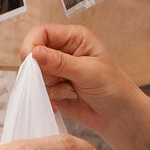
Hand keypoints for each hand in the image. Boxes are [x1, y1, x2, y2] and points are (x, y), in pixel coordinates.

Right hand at [24, 25, 149, 149]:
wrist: (120, 117)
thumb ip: (60, 62)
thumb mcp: (88, 72)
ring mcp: (58, 71)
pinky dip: (51, 97)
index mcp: (74, 38)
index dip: (32, 45)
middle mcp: (63, 51)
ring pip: (35, 75)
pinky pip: (40, 91)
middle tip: (61, 81)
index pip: (42, 33)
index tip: (30, 61)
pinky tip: (69, 98)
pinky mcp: (55, 89)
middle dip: (42, 71)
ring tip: (73, 91)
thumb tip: (34, 52)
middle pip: (34, 55)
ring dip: (51, 86)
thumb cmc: (114, 88)